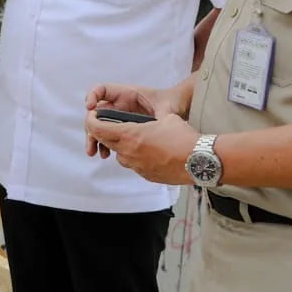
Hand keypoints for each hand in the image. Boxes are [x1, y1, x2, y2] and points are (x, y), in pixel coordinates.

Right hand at [82, 83, 186, 156]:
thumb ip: (163, 115)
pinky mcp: (123, 127)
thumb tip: (159, 125)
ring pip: (101, 125)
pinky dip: (105, 142)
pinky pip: (109, 134)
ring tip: (94, 152)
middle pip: (97, 112)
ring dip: (95, 137)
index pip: (102, 90)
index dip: (93, 96)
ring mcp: (120, 116)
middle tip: (90, 143)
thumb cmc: (172, 101)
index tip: (90, 108)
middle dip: (91, 126)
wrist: (178, 106)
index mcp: (127, 94)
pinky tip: (107, 153)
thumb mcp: (168, 108)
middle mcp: (120, 104)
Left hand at [84, 109, 200, 185]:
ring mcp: (137, 166)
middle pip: (106, 143)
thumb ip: (149, 121)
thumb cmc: (184, 138)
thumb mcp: (166, 118)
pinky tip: (148, 152)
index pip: (99, 129)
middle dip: (104, 134)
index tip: (92, 116)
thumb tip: (147, 121)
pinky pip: (134, 165)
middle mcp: (130, 153)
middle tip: (108, 125)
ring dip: (121, 147)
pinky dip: (135, 157)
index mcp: (131, 135)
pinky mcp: (146, 175)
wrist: (200, 161)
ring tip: (134, 139)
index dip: (91, 122)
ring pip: (120, 156)